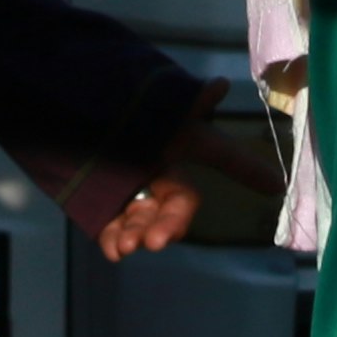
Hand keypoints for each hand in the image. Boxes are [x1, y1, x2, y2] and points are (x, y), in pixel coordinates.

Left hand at [93, 94, 288, 259]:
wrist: (64, 92)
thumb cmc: (121, 97)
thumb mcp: (157, 98)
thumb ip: (191, 98)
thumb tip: (221, 85)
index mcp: (173, 151)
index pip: (199, 181)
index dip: (226, 185)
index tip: (273, 188)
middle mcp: (151, 174)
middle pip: (165, 211)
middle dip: (165, 227)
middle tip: (155, 241)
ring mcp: (122, 187)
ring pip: (137, 221)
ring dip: (136, 235)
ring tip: (126, 246)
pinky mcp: (95, 196)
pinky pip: (108, 225)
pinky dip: (112, 239)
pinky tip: (112, 251)